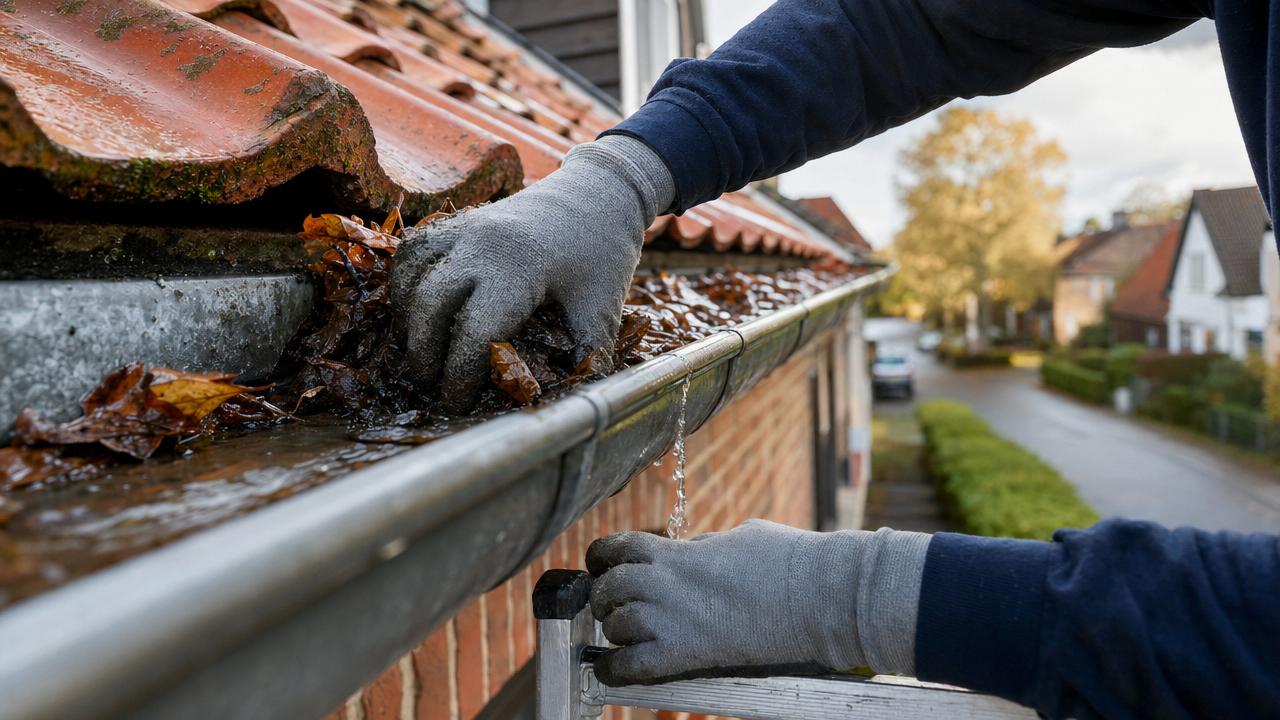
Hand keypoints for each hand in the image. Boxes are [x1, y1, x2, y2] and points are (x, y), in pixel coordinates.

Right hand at [390, 135, 673, 412]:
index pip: (475, 331)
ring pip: (412, 276)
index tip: (458, 404)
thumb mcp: (601, 308)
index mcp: (520, 268)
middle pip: (430, 305)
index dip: (460, 375)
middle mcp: (482, 244)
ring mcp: (464, 227)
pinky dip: (405, 285)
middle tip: (431, 386)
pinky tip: (416, 314)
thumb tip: (573, 406)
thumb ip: (586, 358)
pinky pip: (413, 252)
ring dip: (408, 320)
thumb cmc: (603, 253)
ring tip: (420, 356)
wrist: (597, 191)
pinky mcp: (457, 221)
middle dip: (424, 353)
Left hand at [585, 520, 931, 685]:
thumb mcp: (739, 536)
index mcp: (679, 550)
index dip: (602, 558)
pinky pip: (633, 665)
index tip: (602, 566)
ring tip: (626, 634)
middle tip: (615, 605)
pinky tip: (615, 670)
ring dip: (616, 630)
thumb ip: (705, 545)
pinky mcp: (690, 653)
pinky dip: (618, 669)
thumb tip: (693, 548)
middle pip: (609, 587)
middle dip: (605, 597)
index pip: (616, 547)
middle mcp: (668, 581)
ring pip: (616, 624)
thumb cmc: (790, 559)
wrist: (821, 593)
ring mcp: (676, 618)